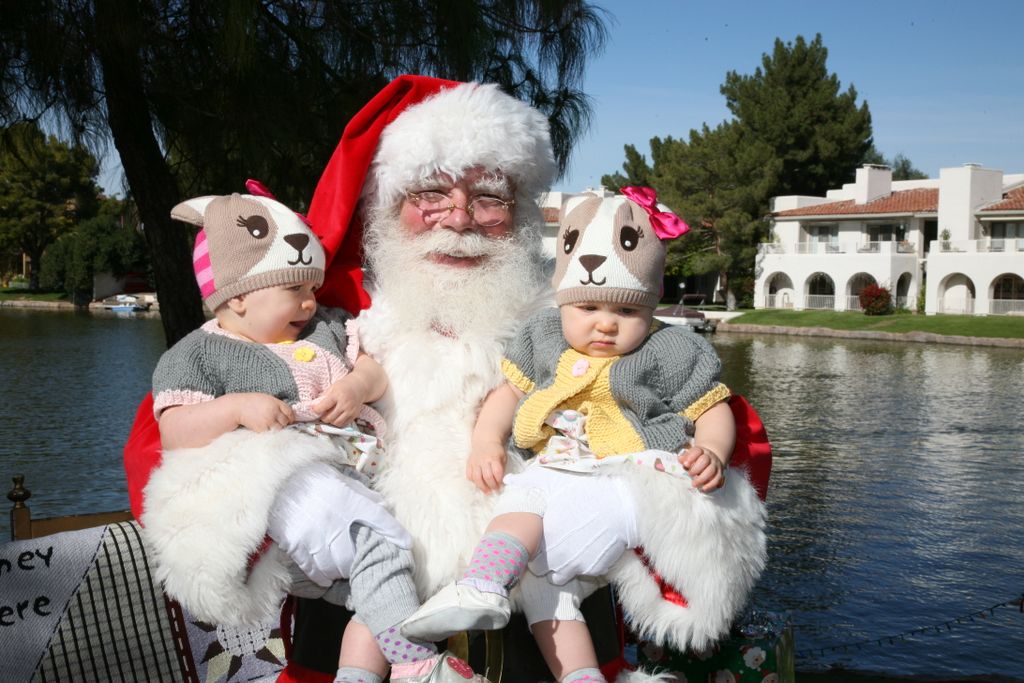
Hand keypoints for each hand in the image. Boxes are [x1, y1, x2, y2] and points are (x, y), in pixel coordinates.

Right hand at [234, 393, 293, 431]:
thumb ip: (276, 405)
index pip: (289, 411)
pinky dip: (270, 432)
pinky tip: (266, 429)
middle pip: (285, 421)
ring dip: (278, 429)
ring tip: (272, 427)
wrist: (237, 407)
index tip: (290, 420)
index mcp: (275, 403)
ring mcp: (268, 420)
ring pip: (279, 428)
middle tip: (280, 424)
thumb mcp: (265, 399)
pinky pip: (270, 432)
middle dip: (284, 423)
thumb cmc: (251, 402)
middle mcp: (273, 411)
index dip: (291, 417)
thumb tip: (285, 413)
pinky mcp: (262, 428)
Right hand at [267, 463, 412, 585]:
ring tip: (342, 572)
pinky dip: (321, 576)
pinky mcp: (296, 544)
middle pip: (356, 554)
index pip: (380, 519)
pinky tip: (325, 578)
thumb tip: (384, 506)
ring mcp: (315, 535)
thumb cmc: (312, 478)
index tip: (405, 545)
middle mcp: (336, 521)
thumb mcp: (342, 481)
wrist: (278, 478)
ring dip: (340, 572)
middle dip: (360, 563)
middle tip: (361, 565)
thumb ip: (363, 495)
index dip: (395, 533)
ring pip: (334, 566)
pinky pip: (312, 569)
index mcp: (349, 501)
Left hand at [313, 375, 367, 425]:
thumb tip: (314, 406)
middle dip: (323, 417)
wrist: (360, 387)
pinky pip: (344, 424)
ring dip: (331, 421)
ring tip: (330, 415)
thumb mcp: (332, 387)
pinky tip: (337, 416)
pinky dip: (338, 422)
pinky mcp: (354, 415)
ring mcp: (351, 410)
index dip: (316, 409)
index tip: (315, 409)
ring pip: (336, 423)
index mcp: (337, 395)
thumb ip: (324, 397)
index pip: (323, 406)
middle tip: (323, 413)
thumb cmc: (344, 386)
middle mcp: (345, 404)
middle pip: (329, 417)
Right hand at [466, 439, 506, 493]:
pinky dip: (473, 481)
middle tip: (495, 490)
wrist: (485, 441)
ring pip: (477, 477)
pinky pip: (469, 475)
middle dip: (492, 485)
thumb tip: (502, 481)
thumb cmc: (496, 451)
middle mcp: (484, 460)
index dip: (499, 480)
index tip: (501, 485)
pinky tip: (478, 483)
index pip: (497, 472)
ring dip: (482, 487)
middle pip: (487, 476)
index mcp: (494, 458)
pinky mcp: (469, 463)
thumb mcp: (503, 457)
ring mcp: (475, 462)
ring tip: (487, 491)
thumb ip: (502, 468)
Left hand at [680, 445, 724, 492]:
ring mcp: (715, 465)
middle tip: (690, 474)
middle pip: (704, 460)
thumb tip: (680, 459)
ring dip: (702, 478)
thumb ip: (684, 458)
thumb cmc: (697, 460)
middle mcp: (709, 457)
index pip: (697, 451)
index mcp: (701, 451)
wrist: (711, 460)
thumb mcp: (690, 456)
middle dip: (696, 469)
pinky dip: (710, 485)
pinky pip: (717, 479)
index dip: (691, 457)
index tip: (685, 464)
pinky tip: (703, 488)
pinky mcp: (719, 474)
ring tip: (694, 484)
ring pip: (711, 470)